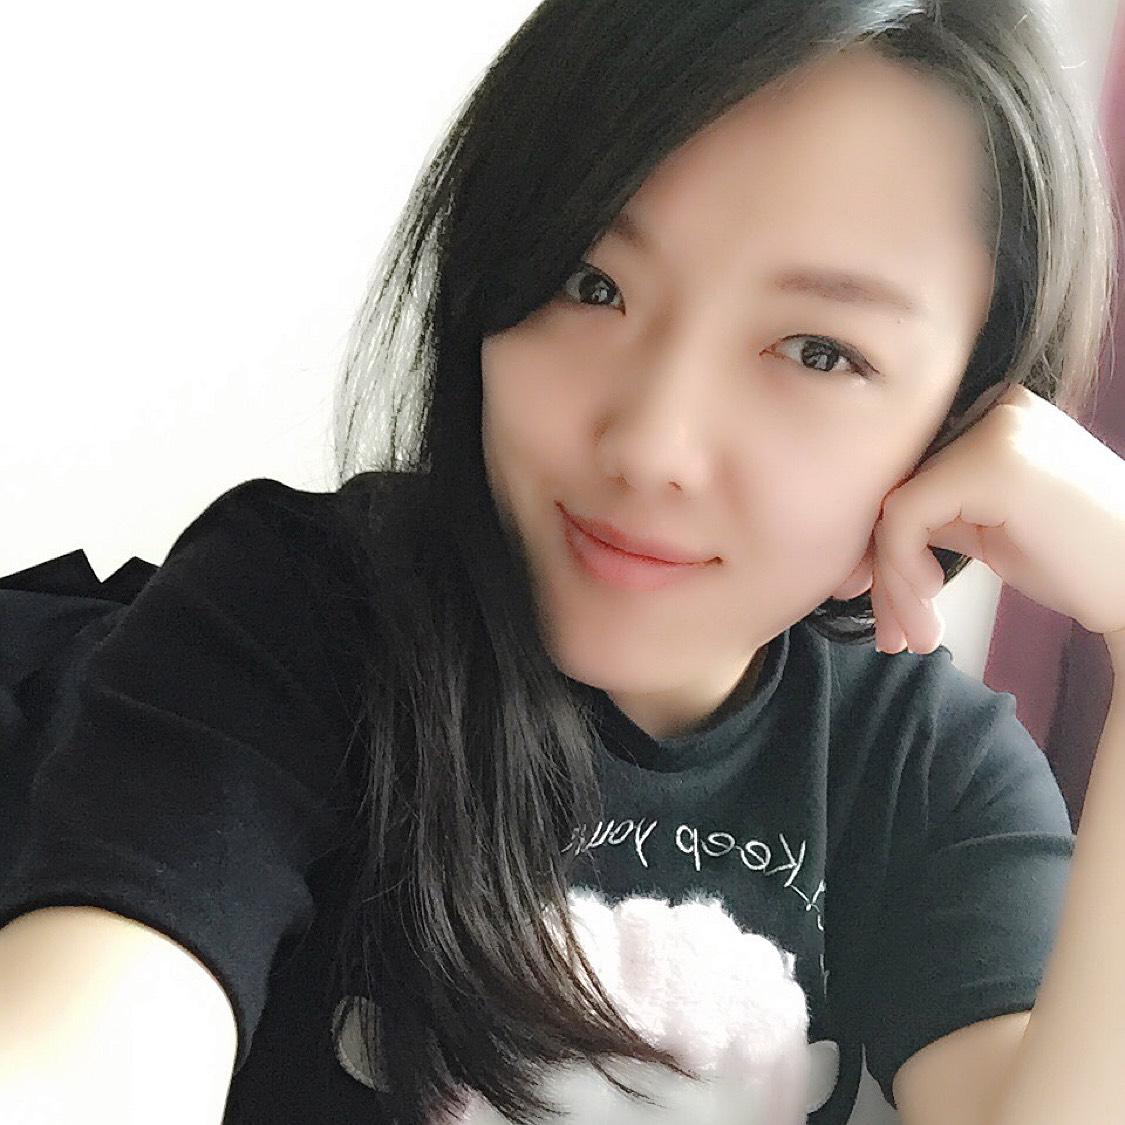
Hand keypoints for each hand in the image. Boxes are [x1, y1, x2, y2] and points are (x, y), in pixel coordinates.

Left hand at [850, 381, 1124, 654]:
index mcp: (994, 414)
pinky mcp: (990, 462)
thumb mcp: (991, 524)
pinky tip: (932, 601)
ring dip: (894, 584)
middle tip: (892, 633)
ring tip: (913, 637)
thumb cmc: (1079, 562)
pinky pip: (905, 516)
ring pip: (894, 506)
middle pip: (899, 488)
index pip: (910, 472)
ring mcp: (995, 428)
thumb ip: (937, 511)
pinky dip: (903, 570)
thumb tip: (864, 536)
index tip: (883, 601)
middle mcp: (995, 407)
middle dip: (885, 570)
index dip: (886, 542)